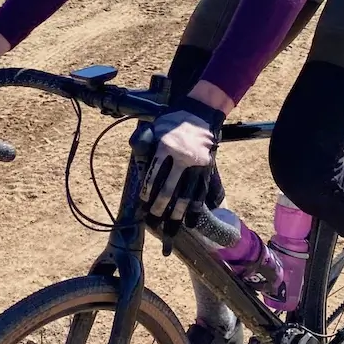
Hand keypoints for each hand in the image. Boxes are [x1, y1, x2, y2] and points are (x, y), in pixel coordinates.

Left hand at [143, 97, 225, 237]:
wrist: (201, 113)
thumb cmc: (173, 121)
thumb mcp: (155, 126)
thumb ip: (143, 140)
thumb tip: (136, 153)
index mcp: (167, 147)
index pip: (154, 176)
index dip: (148, 193)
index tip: (144, 204)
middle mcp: (183, 159)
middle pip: (169, 191)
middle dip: (159, 209)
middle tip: (151, 221)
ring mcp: (198, 166)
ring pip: (186, 197)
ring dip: (176, 216)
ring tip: (169, 231)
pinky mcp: (207, 171)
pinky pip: (201, 195)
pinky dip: (196, 210)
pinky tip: (189, 223)